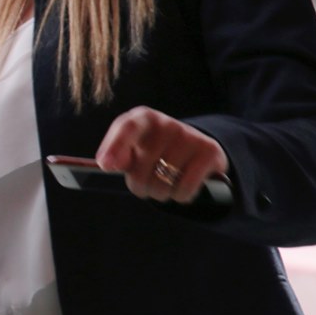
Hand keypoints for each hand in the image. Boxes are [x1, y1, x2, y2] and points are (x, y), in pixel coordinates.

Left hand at [96, 106, 229, 203]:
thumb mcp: (135, 147)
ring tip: (165, 182)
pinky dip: (180, 196)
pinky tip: (182, 185)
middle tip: (146, 183)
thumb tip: (107, 164)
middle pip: (141, 170)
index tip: (106, 165)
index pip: (127, 128)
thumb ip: (118, 154)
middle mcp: (167, 123)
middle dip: (140, 186)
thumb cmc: (156, 150)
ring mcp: (190, 136)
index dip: (114, 147)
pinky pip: (184, 189)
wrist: (197, 148)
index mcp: (144, 118)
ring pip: (162, 184)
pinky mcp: (209, 152)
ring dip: (160, 193)